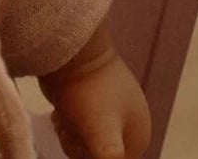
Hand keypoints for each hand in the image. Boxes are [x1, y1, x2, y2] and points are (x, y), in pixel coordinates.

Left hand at [39, 24, 152, 158]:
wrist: (68, 49)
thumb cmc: (87, 94)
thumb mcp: (102, 138)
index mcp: (139, 135)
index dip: (91, 157)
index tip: (81, 142)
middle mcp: (127, 123)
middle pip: (97, 154)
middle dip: (78, 145)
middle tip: (69, 126)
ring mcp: (107, 108)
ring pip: (83, 139)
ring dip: (69, 133)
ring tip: (64, 116)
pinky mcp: (88, 98)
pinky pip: (76, 124)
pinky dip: (65, 121)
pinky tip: (59, 111)